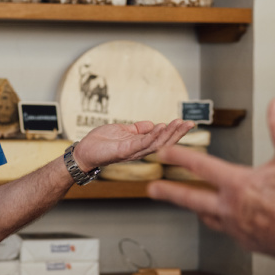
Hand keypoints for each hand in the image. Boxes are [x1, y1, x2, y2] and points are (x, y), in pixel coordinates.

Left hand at [72, 119, 194, 170]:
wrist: (83, 151)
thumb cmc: (100, 142)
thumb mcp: (122, 130)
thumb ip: (137, 128)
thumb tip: (152, 123)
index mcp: (140, 145)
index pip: (161, 139)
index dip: (175, 131)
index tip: (186, 122)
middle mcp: (139, 150)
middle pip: (164, 143)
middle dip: (178, 133)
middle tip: (190, 123)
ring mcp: (132, 152)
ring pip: (156, 144)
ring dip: (169, 134)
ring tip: (179, 124)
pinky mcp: (124, 151)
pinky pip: (141, 144)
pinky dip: (152, 136)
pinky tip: (160, 128)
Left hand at [146, 99, 274, 259]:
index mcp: (238, 184)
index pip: (201, 166)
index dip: (179, 156)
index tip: (163, 152)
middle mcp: (230, 208)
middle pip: (190, 198)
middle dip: (168, 192)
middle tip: (152, 190)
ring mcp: (235, 227)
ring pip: (207, 217)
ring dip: (196, 208)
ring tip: (192, 205)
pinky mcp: (245, 241)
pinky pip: (227, 230)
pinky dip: (223, 221)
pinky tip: (228, 219)